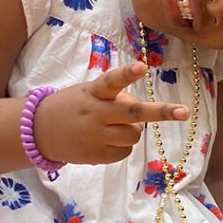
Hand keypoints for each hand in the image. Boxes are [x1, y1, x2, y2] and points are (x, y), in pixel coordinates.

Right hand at [33, 62, 189, 165]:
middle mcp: (96, 114)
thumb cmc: (72, 106)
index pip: (112, 81)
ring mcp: (95, 136)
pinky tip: (106, 140)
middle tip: (183, 112)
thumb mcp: (88, 92)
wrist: (39, 131)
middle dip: (160, 112)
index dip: (127, 74)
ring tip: (115, 127)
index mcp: (93, 92)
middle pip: (133, 113)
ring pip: (133, 135)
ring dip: (132, 131)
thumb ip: (114, 97)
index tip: (141, 66)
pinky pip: (124, 152)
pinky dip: (122, 146)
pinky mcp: (95, 156)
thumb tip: (141, 112)